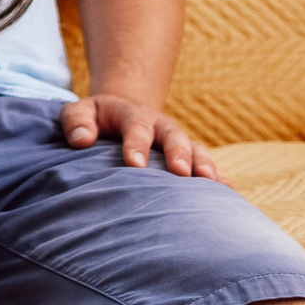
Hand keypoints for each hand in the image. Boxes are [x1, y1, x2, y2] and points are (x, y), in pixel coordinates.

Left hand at [61, 94, 227, 183]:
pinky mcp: (189, 156)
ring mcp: (178, 141)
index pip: (136, 128)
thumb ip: (76, 122)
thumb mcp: (80, 112)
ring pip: (196, 150)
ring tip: (212, 183)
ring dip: (204, 165)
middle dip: (178, 154)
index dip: (136, 145)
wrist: (121, 113)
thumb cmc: (95, 120)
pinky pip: (208, 165)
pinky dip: (218, 177)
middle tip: (181, 172)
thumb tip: (80, 140)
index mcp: (133, 116)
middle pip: (173, 137)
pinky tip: (228, 193)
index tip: (135, 165)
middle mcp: (161, 127)